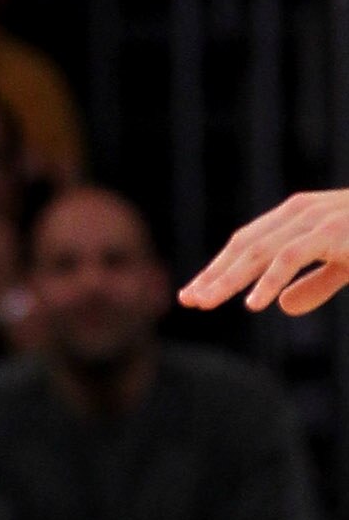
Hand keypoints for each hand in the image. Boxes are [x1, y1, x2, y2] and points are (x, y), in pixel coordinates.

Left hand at [181, 189, 348, 315]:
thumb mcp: (344, 264)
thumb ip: (316, 283)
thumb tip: (284, 306)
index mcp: (295, 216)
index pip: (246, 242)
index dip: (218, 268)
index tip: (193, 293)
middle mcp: (298, 213)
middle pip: (244, 246)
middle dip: (214, 274)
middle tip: (187, 299)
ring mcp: (314, 220)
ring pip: (258, 252)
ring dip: (228, 279)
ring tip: (205, 302)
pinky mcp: (330, 232)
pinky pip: (290, 257)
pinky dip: (269, 280)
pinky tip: (252, 304)